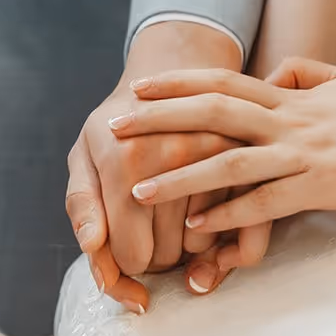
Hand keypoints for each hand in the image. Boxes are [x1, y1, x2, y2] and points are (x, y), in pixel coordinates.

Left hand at [64, 21, 242, 310]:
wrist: (170, 69)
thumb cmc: (118, 124)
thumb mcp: (84, 156)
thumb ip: (82, 205)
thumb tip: (93, 249)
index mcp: (124, 159)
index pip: (129, 252)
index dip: (125, 265)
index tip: (126, 257)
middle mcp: (172, 154)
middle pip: (167, 255)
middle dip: (158, 261)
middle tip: (153, 248)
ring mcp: (215, 155)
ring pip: (204, 243)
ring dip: (194, 256)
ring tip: (180, 243)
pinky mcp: (253, 159)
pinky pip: (247, 230)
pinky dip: (232, 248)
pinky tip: (218, 242)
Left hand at [118, 57, 335, 235]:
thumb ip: (304, 75)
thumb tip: (273, 73)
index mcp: (292, 96)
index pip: (223, 82)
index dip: (179, 84)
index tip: (139, 88)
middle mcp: (290, 120)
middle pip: (212, 113)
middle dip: (158, 121)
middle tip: (114, 128)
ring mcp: (304, 153)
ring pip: (229, 162)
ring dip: (178, 178)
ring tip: (137, 192)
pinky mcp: (322, 186)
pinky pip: (266, 202)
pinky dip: (229, 216)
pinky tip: (198, 229)